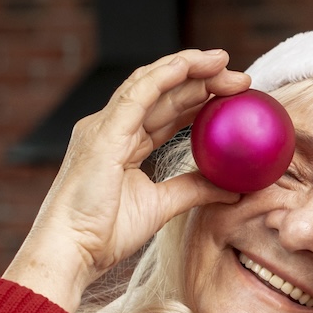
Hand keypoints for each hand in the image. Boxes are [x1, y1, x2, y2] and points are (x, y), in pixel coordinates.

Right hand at [4, 50, 248, 310]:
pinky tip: (191, 65)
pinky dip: (165, 75)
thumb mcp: (160, 206)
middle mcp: (110, 127)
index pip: (164, 110)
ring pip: (150, 83)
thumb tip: (233, 190)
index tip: (234, 95)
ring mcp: (104, 126)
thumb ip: (193, 190)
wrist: (71, 251)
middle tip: (241, 79)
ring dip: (189, 68)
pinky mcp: (103, 132)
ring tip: (224, 61)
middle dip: (201, 79)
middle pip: (161, 92)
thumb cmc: (104, 234)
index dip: (198, 98)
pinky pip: (138, 94)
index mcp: (120, 142)